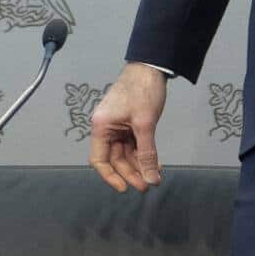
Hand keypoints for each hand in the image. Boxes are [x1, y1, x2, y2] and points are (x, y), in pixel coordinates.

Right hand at [89, 63, 167, 190]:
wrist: (151, 67)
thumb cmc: (143, 91)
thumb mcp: (145, 124)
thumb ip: (147, 154)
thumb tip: (151, 179)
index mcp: (102, 126)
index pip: (99, 160)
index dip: (110, 176)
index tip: (124, 188)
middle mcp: (106, 128)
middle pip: (114, 159)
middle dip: (130, 172)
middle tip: (147, 184)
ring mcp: (118, 125)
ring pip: (125, 153)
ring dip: (139, 164)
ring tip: (155, 175)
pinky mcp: (129, 123)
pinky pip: (133, 144)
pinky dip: (143, 153)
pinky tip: (155, 162)